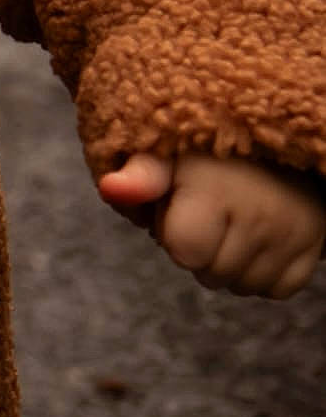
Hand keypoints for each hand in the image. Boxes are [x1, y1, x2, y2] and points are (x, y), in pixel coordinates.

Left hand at [98, 149, 324, 298]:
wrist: (270, 128)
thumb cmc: (204, 144)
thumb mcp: (166, 150)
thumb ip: (139, 173)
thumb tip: (111, 189)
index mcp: (216, 191)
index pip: (182, 251)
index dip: (172, 231)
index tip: (181, 202)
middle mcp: (260, 216)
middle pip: (210, 275)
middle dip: (200, 248)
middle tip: (208, 208)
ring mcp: (292, 234)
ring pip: (242, 286)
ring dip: (230, 262)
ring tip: (231, 219)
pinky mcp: (315, 247)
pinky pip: (277, 289)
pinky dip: (262, 270)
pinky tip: (255, 236)